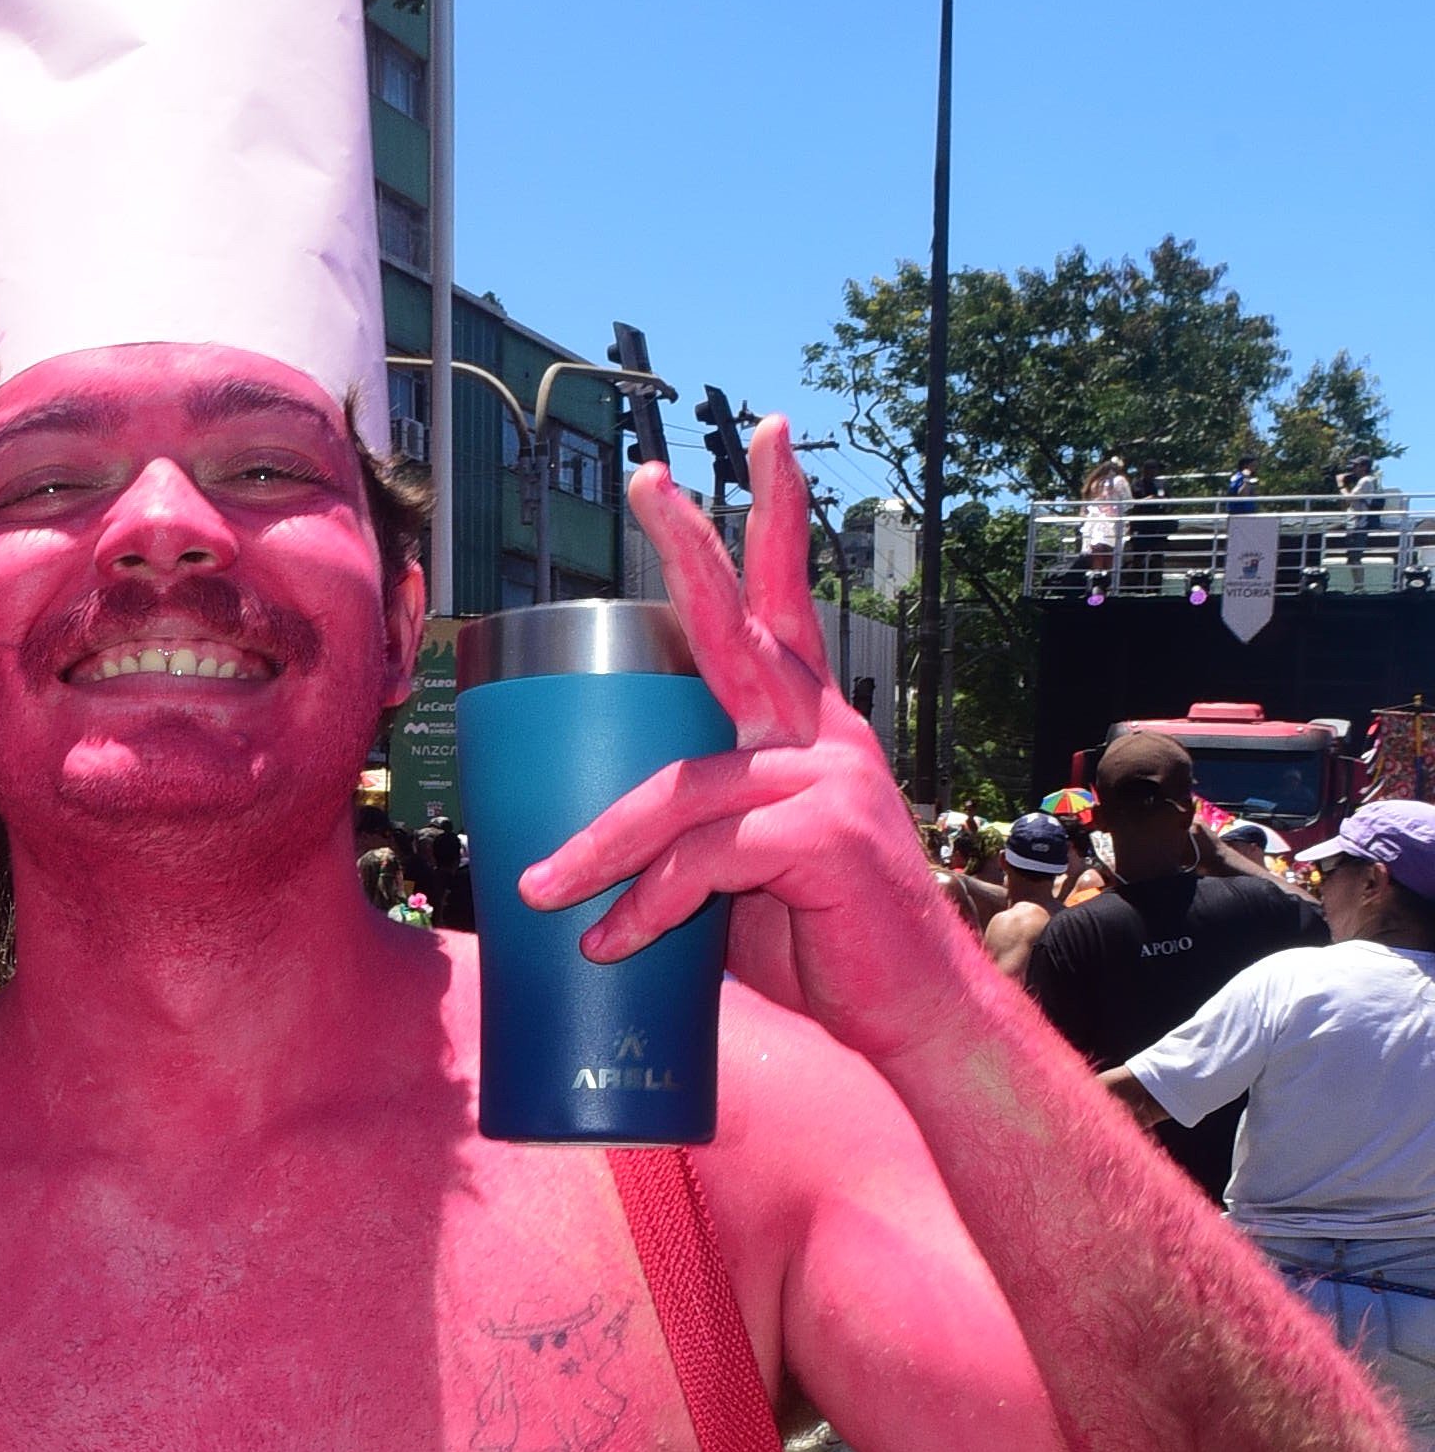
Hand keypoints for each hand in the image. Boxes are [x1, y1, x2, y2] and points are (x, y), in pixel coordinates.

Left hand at [518, 416, 972, 1068]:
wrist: (912, 1016)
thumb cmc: (824, 947)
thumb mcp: (741, 879)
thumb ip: (688, 841)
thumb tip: (586, 852)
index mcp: (809, 728)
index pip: (786, 607)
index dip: (775, 520)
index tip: (766, 434)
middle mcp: (824, 735)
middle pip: (744, 629)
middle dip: (693, 549)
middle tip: (650, 480)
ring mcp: (829, 780)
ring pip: (682, 789)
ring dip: (601, 845)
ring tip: (540, 890)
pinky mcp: (824, 839)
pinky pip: (705, 858)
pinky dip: (648, 905)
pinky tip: (614, 944)